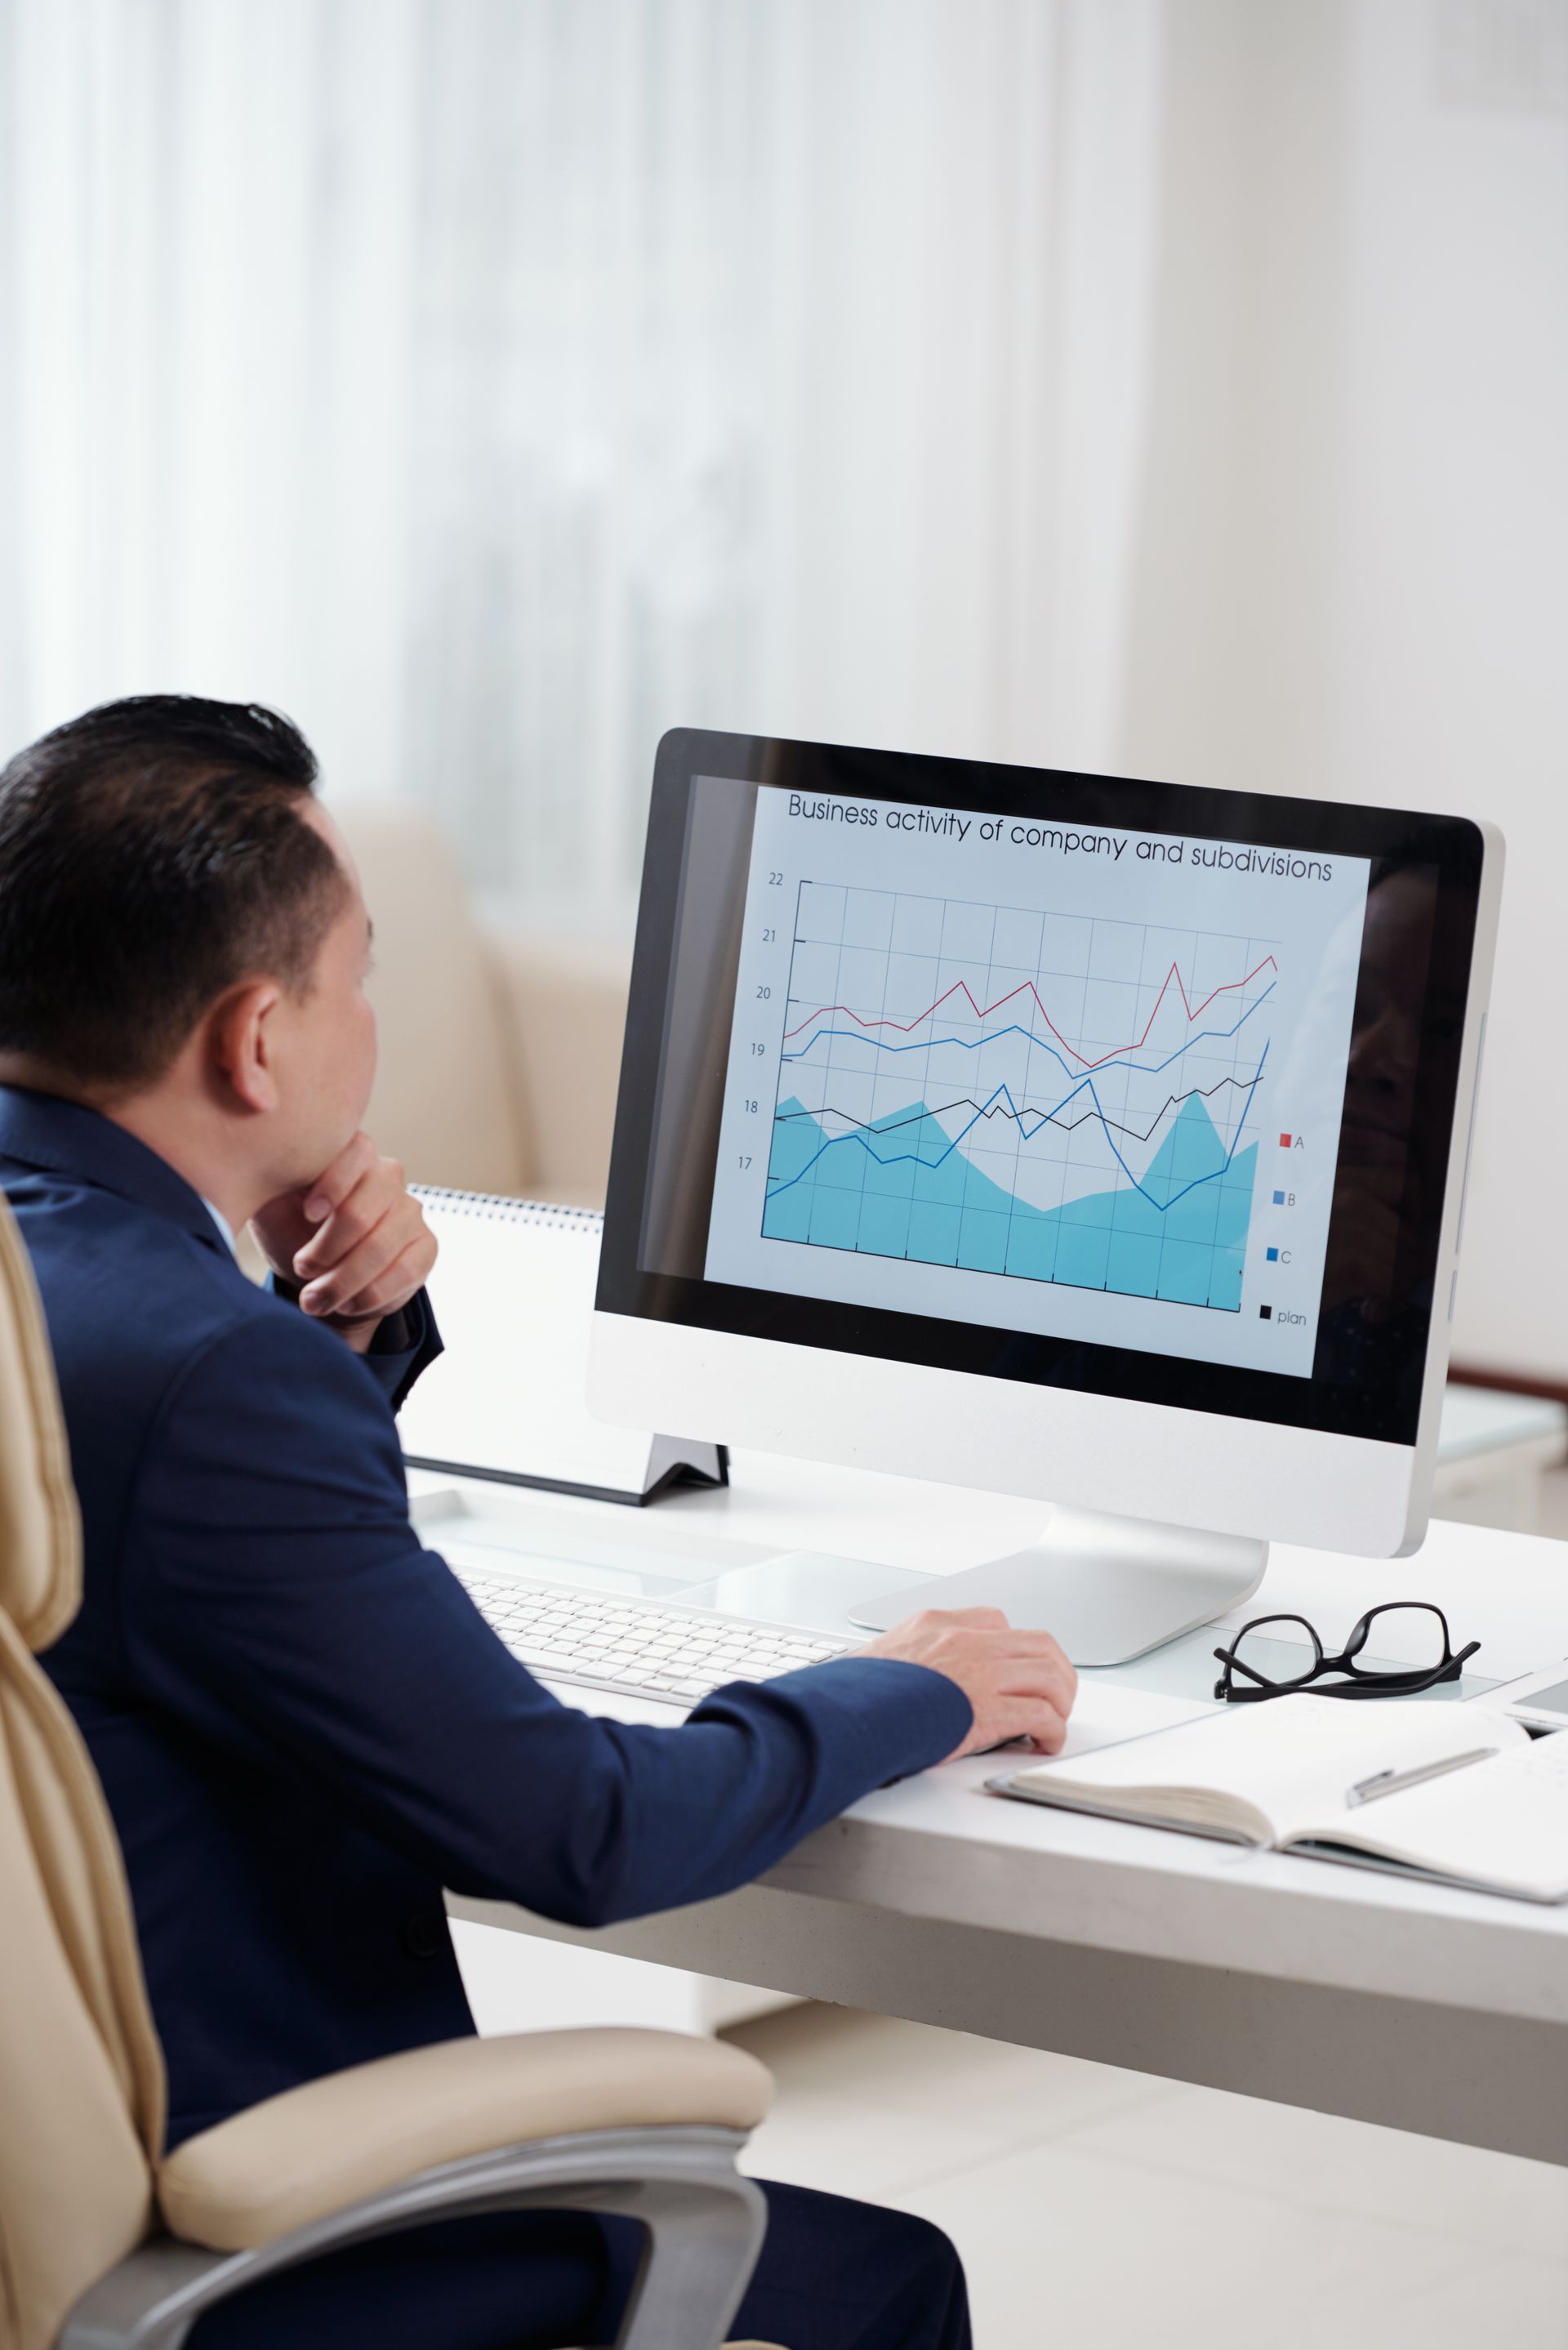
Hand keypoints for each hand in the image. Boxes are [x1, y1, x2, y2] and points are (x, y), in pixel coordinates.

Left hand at [251, 1133, 437, 1354]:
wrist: (320, 1277)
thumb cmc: (290, 1233)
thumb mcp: (271, 1207)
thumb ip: (266, 1182)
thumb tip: (251, 1165)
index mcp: (349, 1156)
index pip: (357, 1150)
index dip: (333, 1184)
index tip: (308, 1214)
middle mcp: (386, 1177)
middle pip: (366, 1209)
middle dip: (329, 1247)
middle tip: (301, 1268)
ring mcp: (410, 1210)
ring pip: (383, 1245)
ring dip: (343, 1280)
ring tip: (313, 1299)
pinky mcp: (426, 1245)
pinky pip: (406, 1271)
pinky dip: (371, 1294)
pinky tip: (346, 1304)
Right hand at [858, 1607, 1076, 1759]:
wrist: (842, 1716)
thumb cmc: (853, 1695)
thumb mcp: (881, 1657)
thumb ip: (911, 1659)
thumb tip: (919, 1680)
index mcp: (936, 1624)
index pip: (996, 1621)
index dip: (1016, 1648)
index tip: (1017, 1669)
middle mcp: (963, 1640)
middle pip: (1037, 1643)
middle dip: (1055, 1671)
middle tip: (1054, 1695)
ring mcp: (978, 1672)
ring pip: (1050, 1674)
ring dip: (1061, 1700)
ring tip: (1055, 1720)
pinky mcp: (987, 1711)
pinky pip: (1041, 1715)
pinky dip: (1053, 1731)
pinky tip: (1044, 1744)